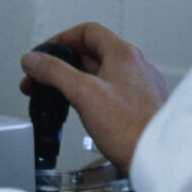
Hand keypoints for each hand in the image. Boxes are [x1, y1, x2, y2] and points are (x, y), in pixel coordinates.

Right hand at [18, 22, 168, 173]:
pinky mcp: (142, 107)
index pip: (88, 31)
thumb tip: (33, 59)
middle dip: (64, 64)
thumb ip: (55, 72)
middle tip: (43, 78)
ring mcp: (141, 87)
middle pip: (93, 53)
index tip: (45, 53)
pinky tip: (83, 112)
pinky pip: (112, 92)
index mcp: (124, 54)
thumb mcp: (83, 94)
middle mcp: (136, 66)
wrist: (157, 159)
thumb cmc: (131, 128)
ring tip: (58, 96)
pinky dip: (92, 96)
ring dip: (76, 81)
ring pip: (102, 74)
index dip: (62, 38)